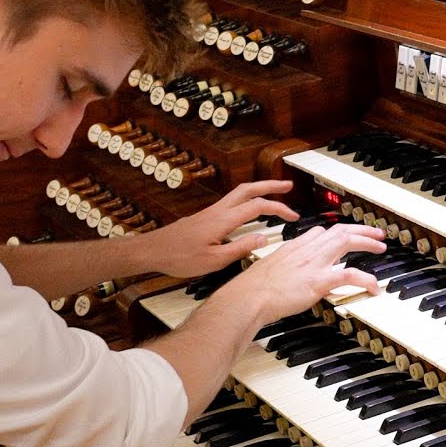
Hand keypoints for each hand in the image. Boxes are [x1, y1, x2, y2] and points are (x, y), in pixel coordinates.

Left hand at [145, 180, 299, 277]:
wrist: (152, 251)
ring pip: (239, 193)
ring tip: (272, 194)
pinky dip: (246, 199)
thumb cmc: (178, 257)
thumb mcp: (214, 260)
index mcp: (223, 220)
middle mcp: (217, 211)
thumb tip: (263, 239)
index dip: (278, 209)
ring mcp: (210, 212)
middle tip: (288, 187)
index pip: (257, 207)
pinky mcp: (205, 216)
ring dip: (258, 190)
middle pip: (248, 189)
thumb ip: (240, 249)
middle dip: (270, 186)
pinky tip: (248, 209)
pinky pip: (231, 201)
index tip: (293, 216)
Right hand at [220, 222, 386, 324]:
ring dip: (368, 243)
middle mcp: (306, 250)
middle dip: (360, 230)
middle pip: (339, 230)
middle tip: (375, 234)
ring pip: (347, 242)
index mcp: (294, 247)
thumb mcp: (268, 267)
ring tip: (381, 248)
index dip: (337, 231)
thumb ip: (282, 263)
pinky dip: (366, 279)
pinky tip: (373, 287)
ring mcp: (313, 264)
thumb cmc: (253, 287)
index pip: (320, 231)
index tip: (346, 234)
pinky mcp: (318, 281)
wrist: (249, 297)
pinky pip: (349, 275)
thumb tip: (286, 267)